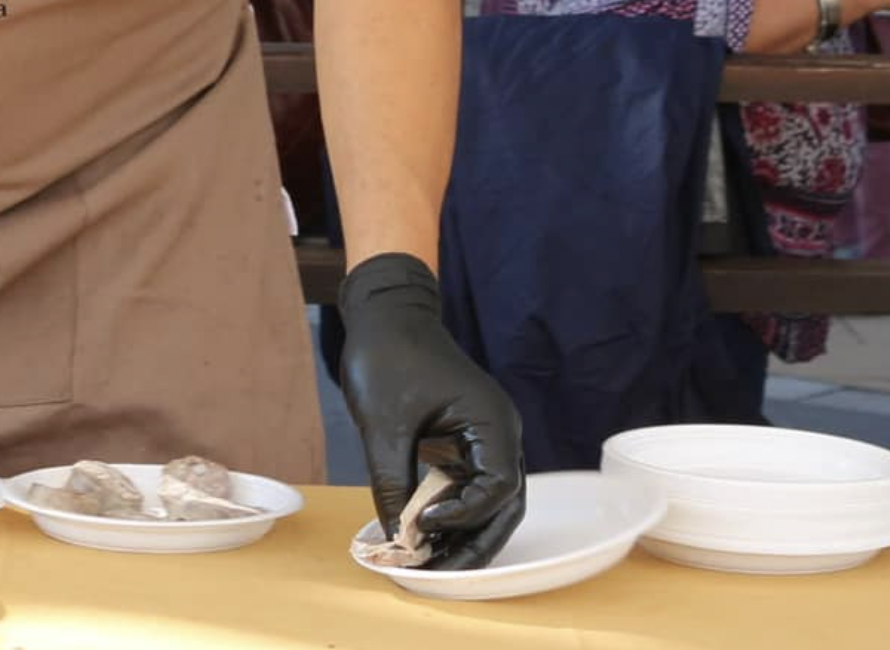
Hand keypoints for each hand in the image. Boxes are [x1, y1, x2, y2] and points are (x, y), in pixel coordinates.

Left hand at [336, 252, 523, 570]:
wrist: (384, 316)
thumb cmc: (388, 356)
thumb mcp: (384, 423)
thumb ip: (393, 480)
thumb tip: (397, 534)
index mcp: (493, 422)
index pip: (500, 487)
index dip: (465, 514)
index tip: (422, 524)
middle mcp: (500, 434)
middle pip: (504, 505)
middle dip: (473, 542)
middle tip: (436, 572)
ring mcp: (485, 440)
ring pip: (489, 503)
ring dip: (463, 534)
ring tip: (429, 564)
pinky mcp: (465, 444)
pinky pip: (468, 488)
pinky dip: (451, 514)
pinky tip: (424, 536)